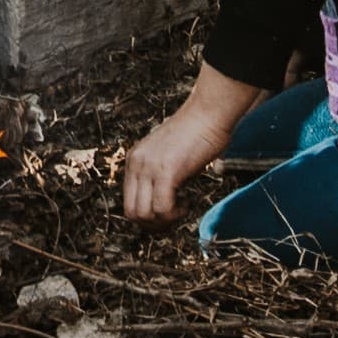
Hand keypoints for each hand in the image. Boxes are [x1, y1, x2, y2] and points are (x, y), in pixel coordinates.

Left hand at [120, 69, 264, 221]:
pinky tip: (187, 204)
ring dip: (164, 222)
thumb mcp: (169, 156)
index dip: (147, 216)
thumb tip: (165, 202)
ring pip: (144, 215)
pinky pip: (162, 209)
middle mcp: (136, 163)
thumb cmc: (197, 132)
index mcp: (134, 160)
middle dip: (153, 225)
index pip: (128, 202)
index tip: (167, 214)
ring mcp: (149, 167)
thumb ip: (161, 175)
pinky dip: (175, 215)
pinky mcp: (166, 171)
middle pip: (131, 213)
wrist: (209, 112)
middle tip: (174, 219)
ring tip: (182, 210)